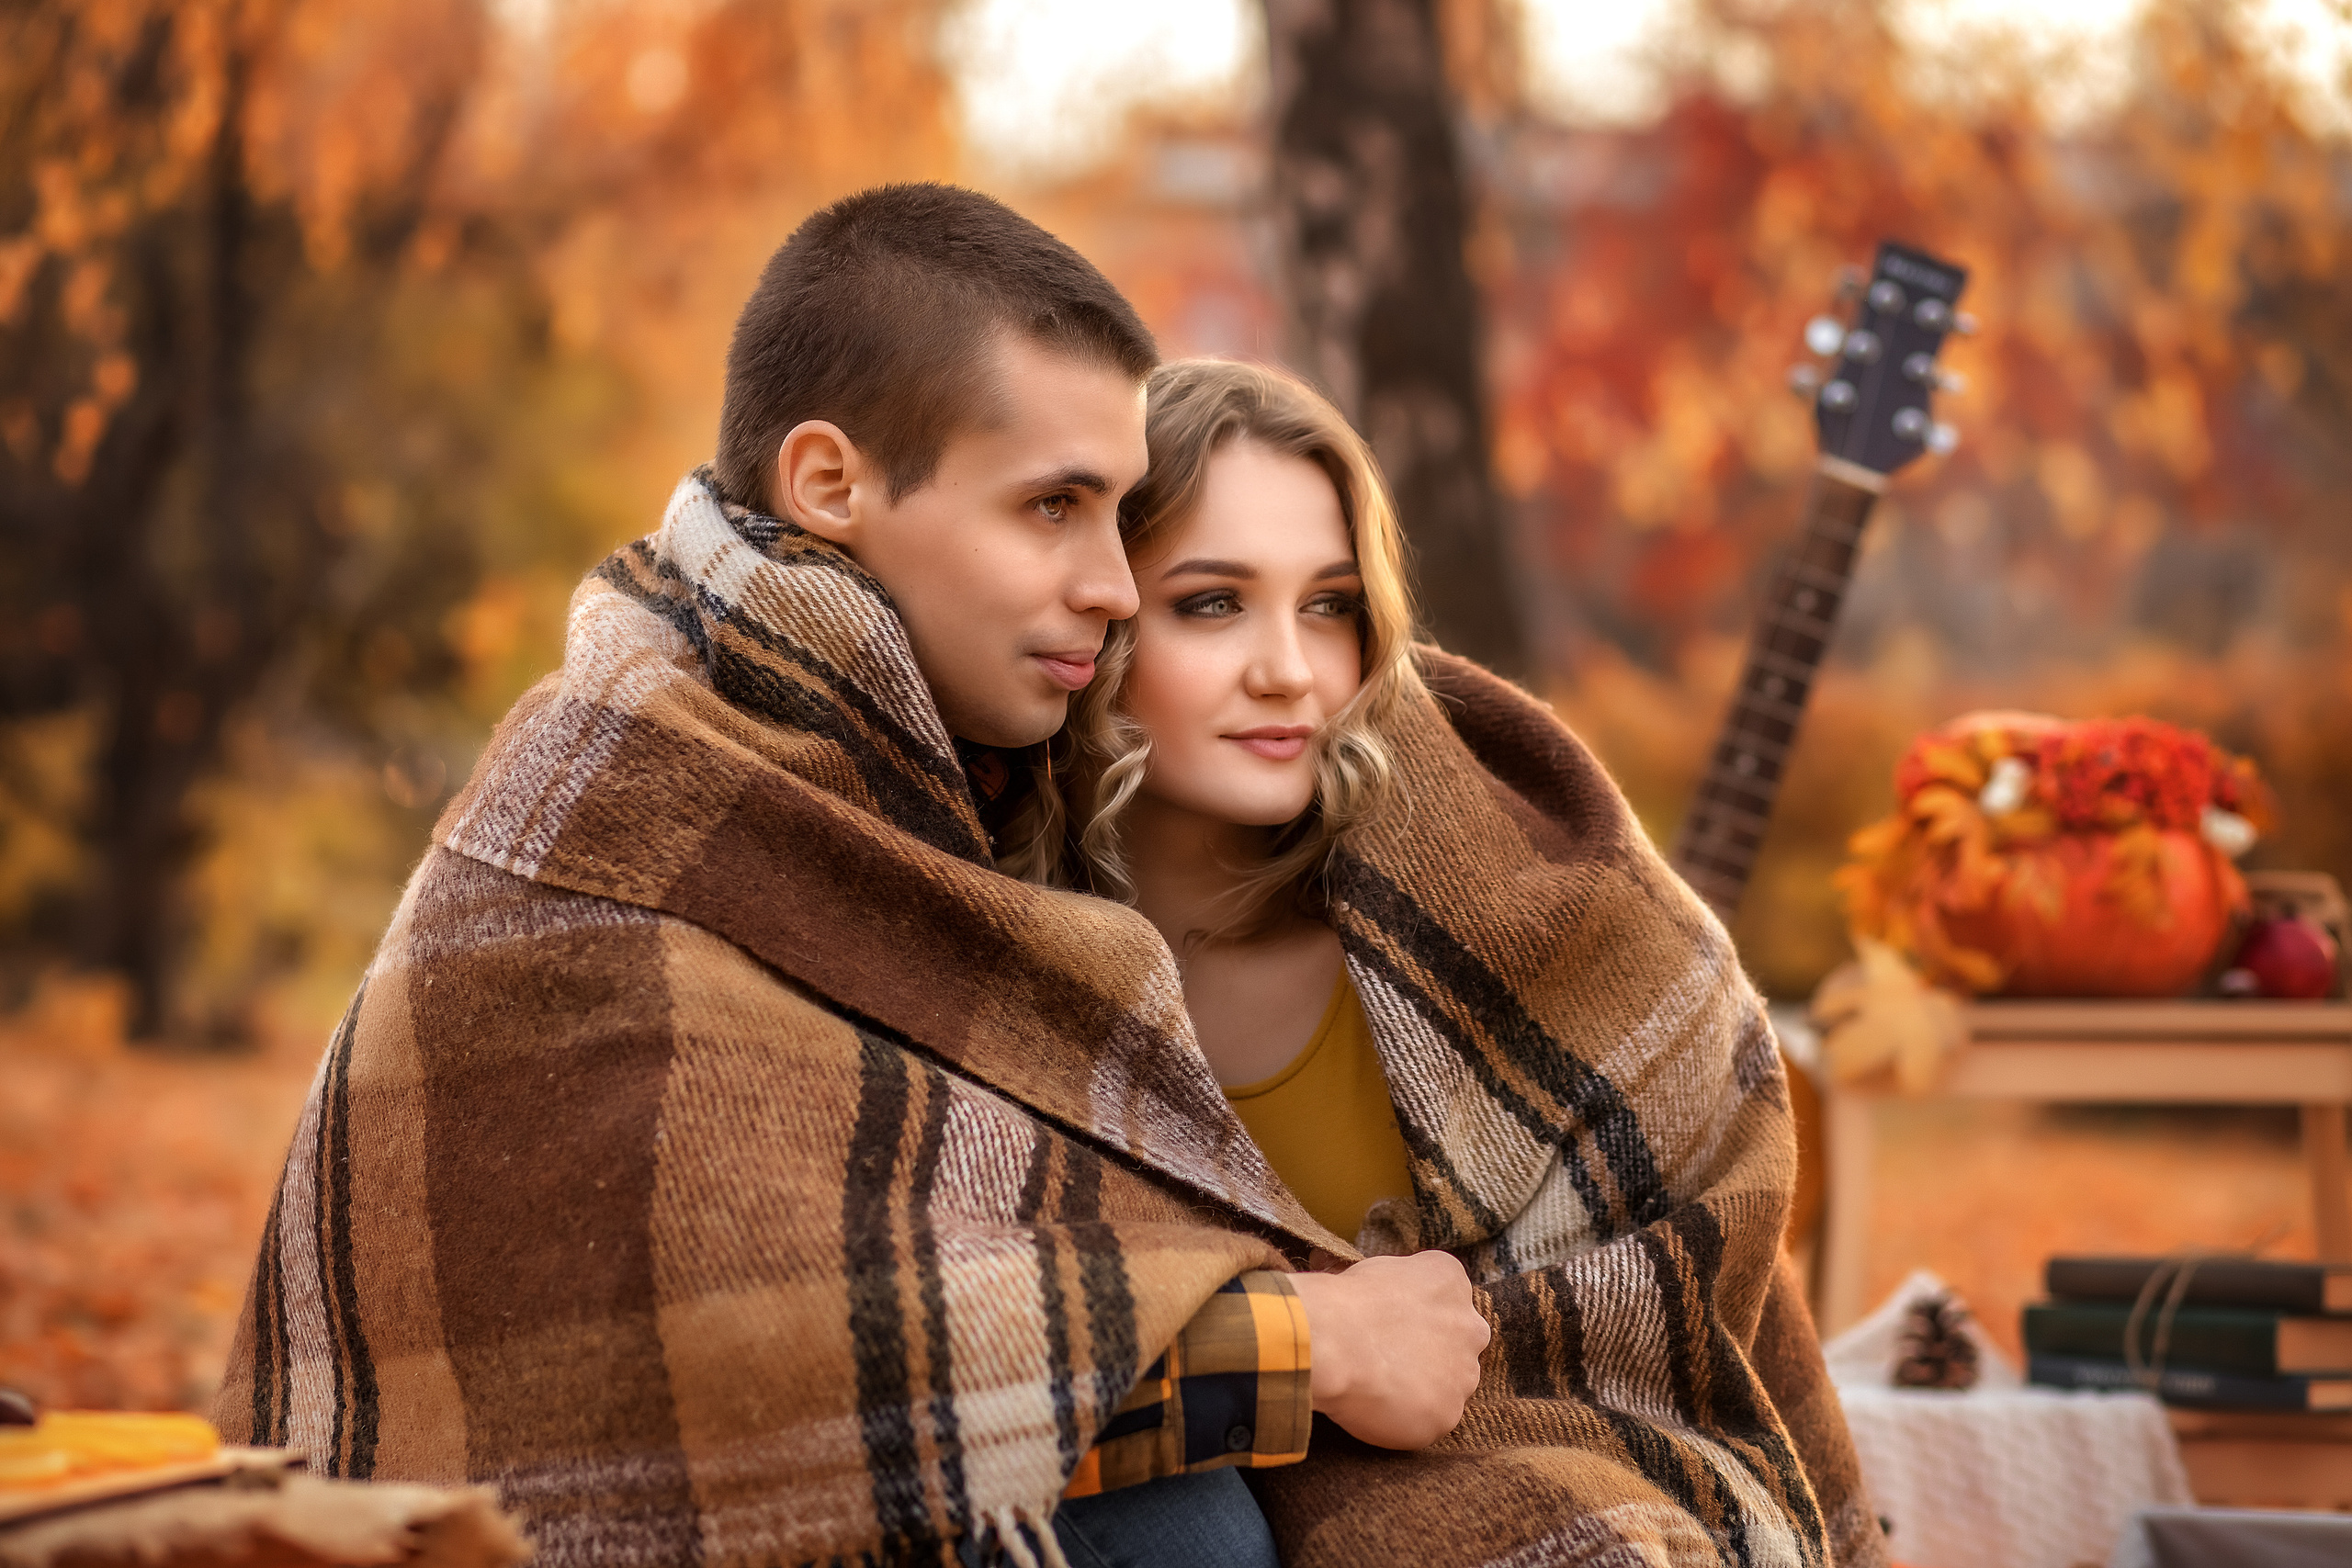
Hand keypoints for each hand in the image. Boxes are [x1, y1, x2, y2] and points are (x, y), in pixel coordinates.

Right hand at [1287, 1251, 1489, 1448]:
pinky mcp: (1447, 1415)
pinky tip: (1378, 1407)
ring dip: (1424, 1389)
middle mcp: (1470, 1327)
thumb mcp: (1380, 1269)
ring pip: (1449, 1387)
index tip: (1396, 1326)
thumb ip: (1404, 1288)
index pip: (1449, 1300)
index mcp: (1451, 1281)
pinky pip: (1430, 1420)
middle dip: (1433, 1353)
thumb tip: (1393, 1303)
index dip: (1420, 1317)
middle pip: (1459, 1345)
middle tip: (1391, 1360)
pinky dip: (1408, 1419)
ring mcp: (1463, 1376)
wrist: (1333, 1343)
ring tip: (1380, 1387)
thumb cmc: (1345, 1303)